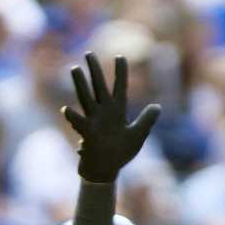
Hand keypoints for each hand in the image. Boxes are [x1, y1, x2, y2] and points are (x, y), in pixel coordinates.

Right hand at [61, 53, 160, 184]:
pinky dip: (73, 117)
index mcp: (117, 111)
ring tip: (74, 69)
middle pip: (99, 87)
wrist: (105, 171)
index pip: (120, 87)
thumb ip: (147, 121)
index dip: (120, 72)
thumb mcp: (137, 136)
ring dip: (80, 84)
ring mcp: (94, 122)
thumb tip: (157, 107)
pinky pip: (80, 124)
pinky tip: (66, 109)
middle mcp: (104, 113)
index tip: (119, 56)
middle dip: (94, 70)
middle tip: (88, 53)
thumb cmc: (120, 153)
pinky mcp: (87, 135)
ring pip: (86, 99)